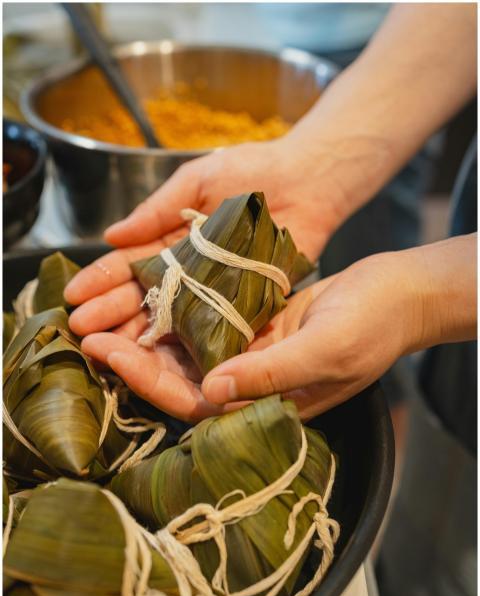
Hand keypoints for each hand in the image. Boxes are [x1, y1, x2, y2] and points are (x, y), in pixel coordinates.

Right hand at [64, 136, 348, 336]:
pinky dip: (186, 341)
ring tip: (106, 346)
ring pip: (170, 317)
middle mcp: (188, 271)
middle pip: (143, 297)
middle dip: (110, 312)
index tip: (73, 295)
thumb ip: (156, 210)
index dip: (100, 280)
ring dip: (138, 332)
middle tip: (80, 329)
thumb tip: (112, 235)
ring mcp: (213, 291)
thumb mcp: (196, 181)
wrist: (307, 181)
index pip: (128, 265)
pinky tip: (162, 356)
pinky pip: (211, 326)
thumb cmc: (251, 171)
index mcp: (171, 240)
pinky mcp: (242, 304)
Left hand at [79, 235, 475, 421]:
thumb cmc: (372, 328)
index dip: (147, 380)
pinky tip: (147, 294)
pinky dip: (175, 312)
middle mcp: (250, 386)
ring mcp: (250, 357)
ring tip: (105, 312)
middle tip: (89, 330)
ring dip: (147, 334)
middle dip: (133, 357)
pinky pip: (204, 324)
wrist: (398, 295)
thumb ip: (272, 374)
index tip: (109, 351)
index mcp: (264, 404)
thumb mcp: (326, 350)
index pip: (193, 402)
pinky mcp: (253, 328)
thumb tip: (212, 390)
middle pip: (179, 378)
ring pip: (187, 352)